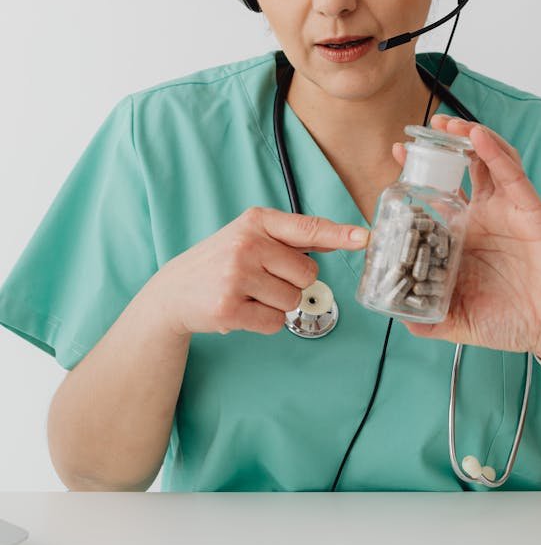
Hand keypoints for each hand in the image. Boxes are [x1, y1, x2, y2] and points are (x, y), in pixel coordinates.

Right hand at [152, 207, 368, 337]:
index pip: (307, 228)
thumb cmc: (220, 261)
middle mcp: (247, 244)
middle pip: (308, 273)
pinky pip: (274, 323)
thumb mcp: (251, 236)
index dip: (340, 234)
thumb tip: (341, 235)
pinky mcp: (229, 308)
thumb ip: (293, 238)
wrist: (173, 291)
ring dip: (277, 304)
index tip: (364, 237)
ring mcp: (236, 275)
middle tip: (262, 279)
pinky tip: (242, 309)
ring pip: (293, 300)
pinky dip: (263, 322)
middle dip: (292, 282)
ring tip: (249, 294)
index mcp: (256, 221)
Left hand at [391, 117, 540, 358]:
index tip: (398, 151)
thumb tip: (400, 321)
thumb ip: (431, 320)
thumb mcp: (461, 319)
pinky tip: (477, 137)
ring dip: (470, 136)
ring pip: (491, 159)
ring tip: (448, 124)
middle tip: (424, 126)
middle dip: (447, 141)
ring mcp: (511, 210)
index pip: (442, 190)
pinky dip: (495, 152)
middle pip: (466, 164)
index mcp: (469, 232)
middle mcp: (489, 214)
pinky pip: (513, 175)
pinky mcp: (532, 212)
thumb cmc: (514, 321)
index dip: (422, 169)